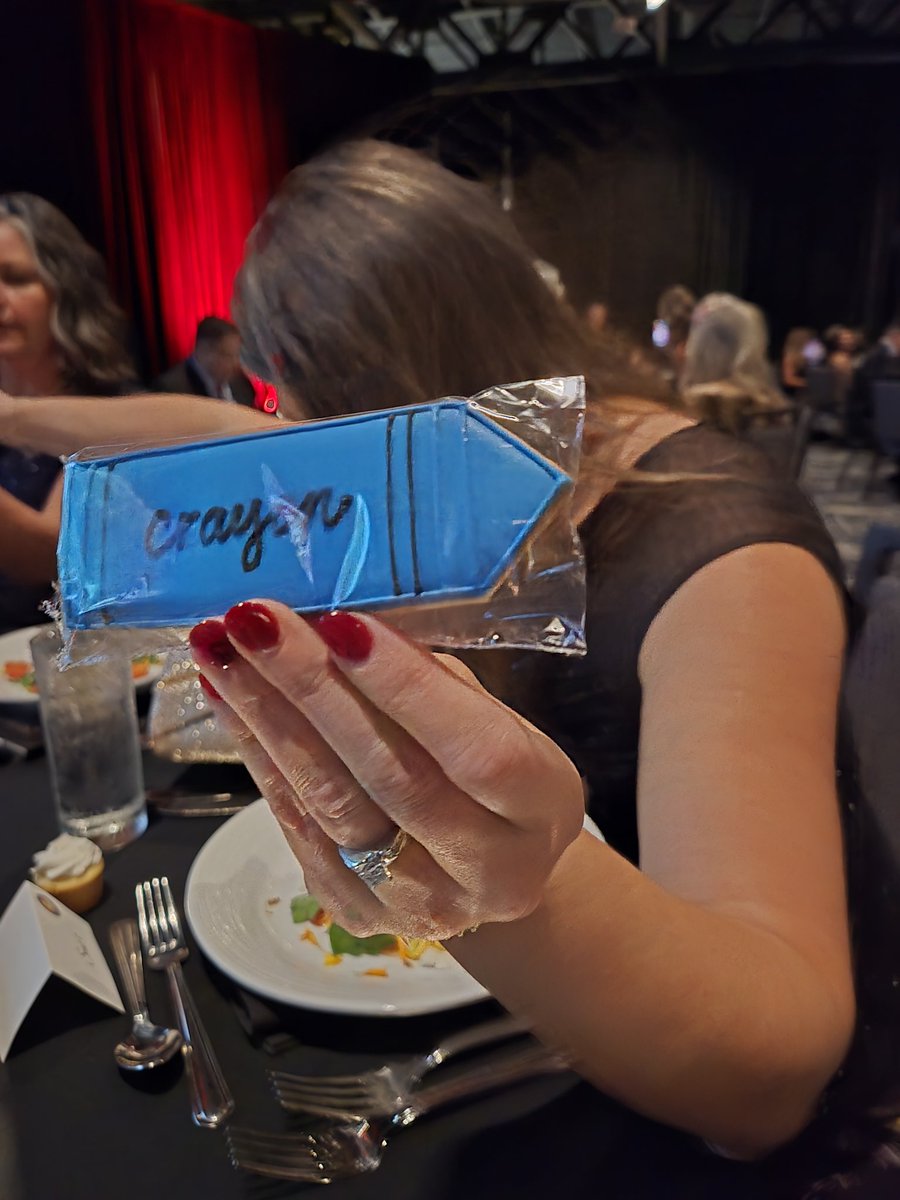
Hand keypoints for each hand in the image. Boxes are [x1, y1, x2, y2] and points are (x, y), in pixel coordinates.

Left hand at [189, 602, 583, 939]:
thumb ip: (435, 682)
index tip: (340, 622)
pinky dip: (257, 758)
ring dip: (265, 720)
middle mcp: (489, 872)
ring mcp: (419, 906)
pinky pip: (297, 830)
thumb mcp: (495, 718)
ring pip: (330, 807)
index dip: (406, 688)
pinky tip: (228, 700)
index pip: (476, 752)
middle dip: (311, 690)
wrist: (490, 871)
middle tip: (252, 621)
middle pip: (388, 779)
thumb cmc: (494, 772)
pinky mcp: (358, 916)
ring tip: (218, 652)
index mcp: (542, 809)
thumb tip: (346, 625)